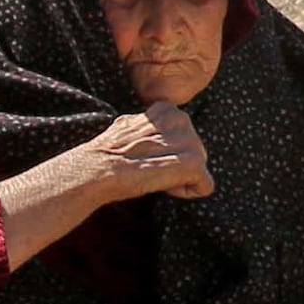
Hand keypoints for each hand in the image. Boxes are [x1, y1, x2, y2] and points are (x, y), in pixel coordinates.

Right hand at [0, 106, 213, 266]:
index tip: (144, 158)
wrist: (97, 170)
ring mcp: (189, 140)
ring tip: (153, 176)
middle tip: (148, 169)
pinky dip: (187, 193)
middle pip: (196, 153)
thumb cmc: (107, 154)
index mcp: (168, 110)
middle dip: (178, 166)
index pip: (184, 138)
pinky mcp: (193, 163)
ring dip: (180, 180)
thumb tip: (153, 127)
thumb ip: (149, 125)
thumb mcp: (128, 126)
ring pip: (200, 169)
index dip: (168, 153)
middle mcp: (181, 119)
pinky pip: (206, 185)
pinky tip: (165, 187)